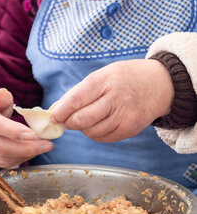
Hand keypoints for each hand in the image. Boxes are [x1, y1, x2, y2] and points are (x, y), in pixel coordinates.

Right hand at [0, 88, 53, 167]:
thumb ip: (0, 96)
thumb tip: (3, 97)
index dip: (13, 131)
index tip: (34, 134)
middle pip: (0, 146)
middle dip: (26, 148)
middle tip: (48, 144)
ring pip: (3, 157)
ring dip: (26, 155)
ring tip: (44, 147)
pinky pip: (4, 163)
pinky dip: (21, 159)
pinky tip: (32, 152)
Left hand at [50, 59, 173, 141]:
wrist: (160, 84)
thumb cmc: (123, 79)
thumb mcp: (101, 76)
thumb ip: (77, 93)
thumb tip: (54, 111)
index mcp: (104, 81)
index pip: (75, 100)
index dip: (60, 112)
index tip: (53, 117)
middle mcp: (116, 98)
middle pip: (82, 120)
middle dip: (69, 123)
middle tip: (67, 120)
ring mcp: (125, 115)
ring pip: (91, 132)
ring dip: (83, 129)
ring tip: (87, 118)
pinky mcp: (130, 129)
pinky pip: (103, 138)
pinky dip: (95, 134)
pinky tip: (100, 124)